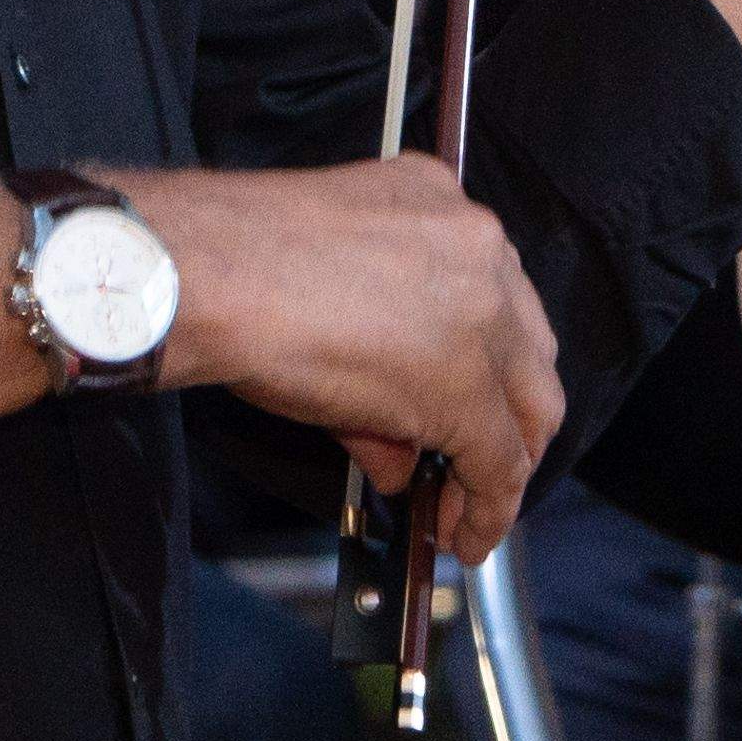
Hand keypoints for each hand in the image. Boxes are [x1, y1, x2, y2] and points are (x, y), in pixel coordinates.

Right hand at [127, 155, 564, 564]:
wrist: (211, 274)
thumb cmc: (239, 266)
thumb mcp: (333, 294)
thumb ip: (383, 370)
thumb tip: (399, 456)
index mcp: (443, 205)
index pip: (497, 302)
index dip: (490, 371)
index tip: (473, 412)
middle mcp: (480, 248)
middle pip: (530, 352)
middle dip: (512, 419)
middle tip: (477, 470)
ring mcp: (482, 310)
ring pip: (530, 404)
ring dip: (502, 465)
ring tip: (464, 513)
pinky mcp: (464, 383)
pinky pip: (497, 457)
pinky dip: (488, 507)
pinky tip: (465, 535)